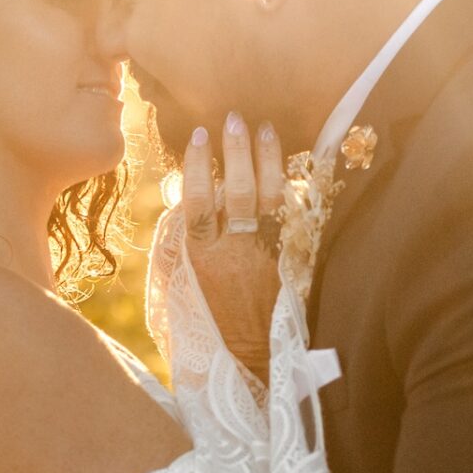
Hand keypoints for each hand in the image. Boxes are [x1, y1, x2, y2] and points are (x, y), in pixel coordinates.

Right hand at [182, 115, 283, 381]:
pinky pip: (289, 214)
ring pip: (269, 198)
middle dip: (237, 152)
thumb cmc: (209, 318)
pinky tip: (282, 160)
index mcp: (201, 259)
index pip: (199, 203)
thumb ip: (185, 243)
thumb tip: (185, 199)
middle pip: (238, 192)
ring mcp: (265, 254)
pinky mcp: (287, 258)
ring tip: (263, 127)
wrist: (249, 354)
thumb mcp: (184, 283)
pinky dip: (285, 185)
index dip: (200, 167)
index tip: (200, 136)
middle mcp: (234, 252)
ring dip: (266, 159)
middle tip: (234, 118)